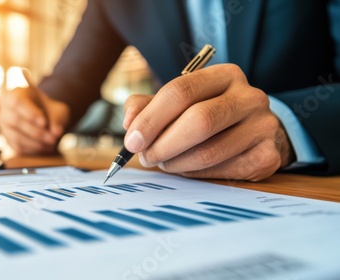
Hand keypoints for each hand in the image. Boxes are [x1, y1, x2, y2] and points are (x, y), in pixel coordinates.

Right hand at [0, 87, 68, 154]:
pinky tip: (45, 148)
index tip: (44, 123)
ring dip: (35, 143)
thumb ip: (57, 118)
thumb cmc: (49, 109)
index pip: (17, 102)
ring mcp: (3, 124)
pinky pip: (16, 146)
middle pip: (15, 120)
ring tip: (51, 145)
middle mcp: (4, 108)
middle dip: (36, 132)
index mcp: (15, 93)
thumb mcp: (57, 109)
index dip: (30, 113)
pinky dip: (32, 150)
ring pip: (15, 136)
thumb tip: (56, 132)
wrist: (43, 116)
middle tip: (53, 138)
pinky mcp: (6, 138)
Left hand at [122, 64, 293, 180]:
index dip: (151, 118)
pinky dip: (195, 174)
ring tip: (163, 163)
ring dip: (175, 163)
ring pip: (208, 151)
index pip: (182, 90)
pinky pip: (222, 171)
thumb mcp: (181, 102)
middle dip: (163, 144)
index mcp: (225, 75)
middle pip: (199, 121)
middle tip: (145, 157)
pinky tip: (187, 169)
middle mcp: (249, 96)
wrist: (257, 131)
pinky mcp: (268, 155)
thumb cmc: (210, 113)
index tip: (131, 141)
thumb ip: (148, 106)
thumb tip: (129, 123)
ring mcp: (263, 126)